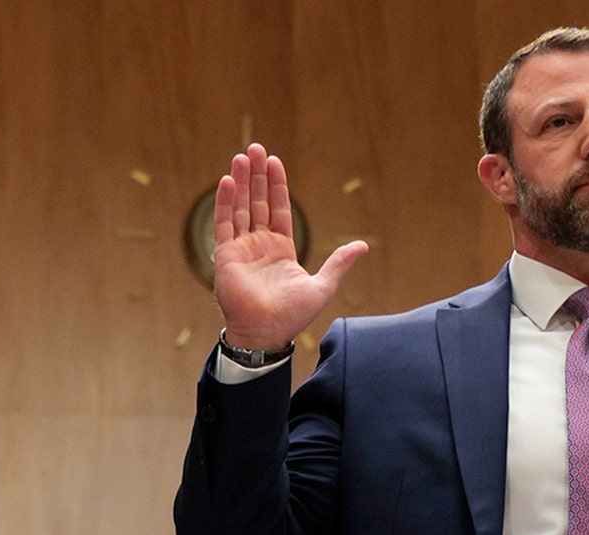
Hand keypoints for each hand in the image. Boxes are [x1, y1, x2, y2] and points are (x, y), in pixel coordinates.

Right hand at [213, 143, 367, 350]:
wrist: (268, 333)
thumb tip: (363, 245)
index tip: (275, 162)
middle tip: (255, 147)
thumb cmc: (294, 315)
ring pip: (241, 207)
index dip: (278, 186)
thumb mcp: (323, 285)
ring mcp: (242, 248)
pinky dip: (226, 202)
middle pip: (259, 201)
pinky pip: (225, 223)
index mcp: (282, 248)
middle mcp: (260, 244)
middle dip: (258, 175)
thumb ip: (339, 263)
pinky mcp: (226, 255)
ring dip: (241, 181)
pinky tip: (228, 180)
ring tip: (242, 156)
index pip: (279, 209)